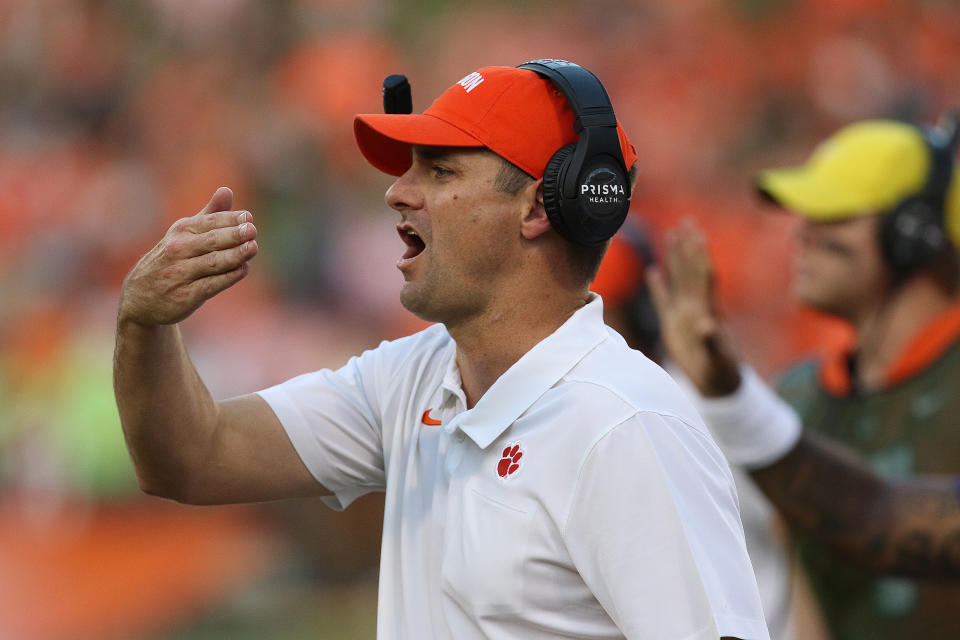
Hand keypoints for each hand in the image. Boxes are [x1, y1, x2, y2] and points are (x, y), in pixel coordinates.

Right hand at [118, 187, 257, 325]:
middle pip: (212, 240)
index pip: (209, 222)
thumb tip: (227, 190)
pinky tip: (243, 269)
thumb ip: (209, 214)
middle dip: (234, 234)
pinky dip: (229, 276)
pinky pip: (211, 284)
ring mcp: (181, 273)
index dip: (230, 219)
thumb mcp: (184, 234)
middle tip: (252, 230)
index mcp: (180, 231)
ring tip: (253, 248)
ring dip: (235, 255)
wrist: (141, 299)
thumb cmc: (171, 261)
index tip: (248, 218)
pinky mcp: (186, 296)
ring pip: (213, 262)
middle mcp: (178, 250)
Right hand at [646, 220, 741, 396]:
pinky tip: (653, 271)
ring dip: (676, 257)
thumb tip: (706, 327)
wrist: (717, 383)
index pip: (701, 276)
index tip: (696, 233)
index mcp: (705, 311)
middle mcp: (696, 307)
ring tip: (672, 235)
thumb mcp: (716, 359)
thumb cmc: (719, 371)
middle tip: (686, 222)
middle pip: (691, 270)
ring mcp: (684, 314)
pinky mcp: (674, 325)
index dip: (699, 255)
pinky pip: (664, 300)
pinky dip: (658, 286)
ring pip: (679, 279)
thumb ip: (711, 342)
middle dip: (689, 246)